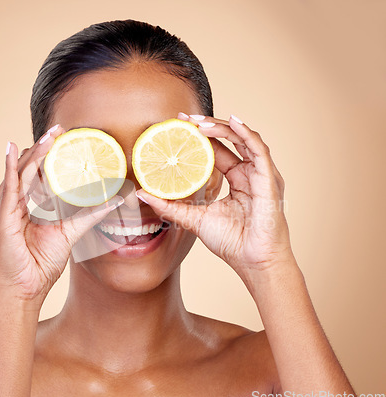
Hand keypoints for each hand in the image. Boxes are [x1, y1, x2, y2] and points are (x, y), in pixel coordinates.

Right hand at [0, 125, 123, 304]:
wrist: (24, 292)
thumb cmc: (39, 266)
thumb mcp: (68, 233)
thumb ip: (88, 215)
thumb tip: (113, 201)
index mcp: (19, 207)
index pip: (33, 175)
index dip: (47, 155)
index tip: (63, 138)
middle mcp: (8, 205)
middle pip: (26, 170)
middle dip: (43, 148)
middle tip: (60, 129)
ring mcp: (1, 211)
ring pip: (20, 174)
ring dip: (35, 153)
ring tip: (50, 136)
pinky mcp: (0, 220)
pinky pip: (8, 190)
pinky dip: (11, 169)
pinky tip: (14, 151)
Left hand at [135, 114, 295, 286]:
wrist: (254, 263)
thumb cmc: (232, 242)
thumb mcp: (194, 219)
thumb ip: (170, 206)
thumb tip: (141, 194)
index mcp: (237, 180)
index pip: (218, 151)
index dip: (200, 137)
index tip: (179, 126)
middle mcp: (249, 174)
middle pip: (230, 141)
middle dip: (208, 126)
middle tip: (185, 118)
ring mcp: (261, 175)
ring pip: (243, 140)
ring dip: (222, 127)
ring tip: (199, 121)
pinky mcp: (269, 180)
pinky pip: (259, 150)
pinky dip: (246, 134)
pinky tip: (232, 122)